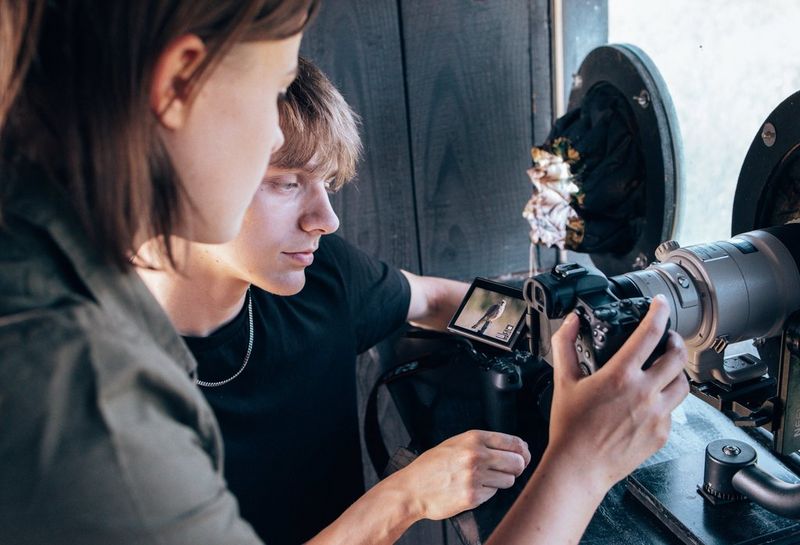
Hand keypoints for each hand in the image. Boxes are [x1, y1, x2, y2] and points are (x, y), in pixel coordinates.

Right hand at [392, 430, 530, 520]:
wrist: (413, 488)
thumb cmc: (432, 466)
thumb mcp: (456, 443)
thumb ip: (484, 443)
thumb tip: (517, 448)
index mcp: (473, 438)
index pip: (514, 442)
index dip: (523, 451)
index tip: (523, 456)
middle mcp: (476, 455)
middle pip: (517, 462)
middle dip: (516, 468)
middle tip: (507, 470)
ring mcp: (475, 477)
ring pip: (509, 480)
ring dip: (500, 481)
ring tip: (482, 479)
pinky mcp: (473, 496)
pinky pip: (494, 494)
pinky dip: (487, 492)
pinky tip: (472, 488)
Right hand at [546, 295, 688, 492]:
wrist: (579, 467)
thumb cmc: (570, 428)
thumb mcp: (563, 381)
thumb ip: (565, 345)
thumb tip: (569, 323)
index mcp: (621, 375)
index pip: (650, 333)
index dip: (659, 312)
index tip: (660, 303)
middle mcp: (644, 392)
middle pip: (677, 356)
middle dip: (675, 341)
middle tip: (667, 338)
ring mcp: (657, 415)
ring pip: (683, 384)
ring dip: (676, 371)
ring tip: (666, 369)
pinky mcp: (661, 433)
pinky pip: (673, 411)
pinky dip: (666, 400)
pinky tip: (652, 400)